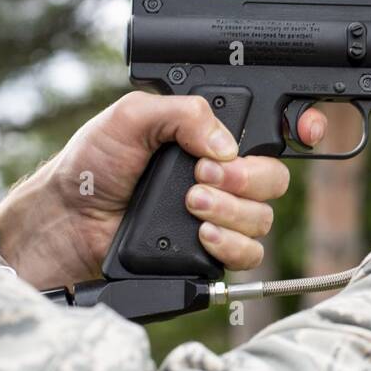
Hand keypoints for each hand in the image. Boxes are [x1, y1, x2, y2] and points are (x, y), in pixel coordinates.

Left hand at [0, 92, 325, 291]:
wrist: (63, 223)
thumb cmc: (89, 166)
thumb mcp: (131, 116)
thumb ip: (184, 114)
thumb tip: (227, 146)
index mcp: (211, 138)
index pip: (273, 129)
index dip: (303, 127)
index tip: (306, 130)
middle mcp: (222, 177)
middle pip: (276, 177)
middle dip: (249, 176)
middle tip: (205, 175)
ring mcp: (217, 217)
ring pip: (264, 217)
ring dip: (232, 210)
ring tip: (191, 204)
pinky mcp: (209, 255)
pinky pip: (249, 255)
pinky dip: (231, 245)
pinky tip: (202, 236)